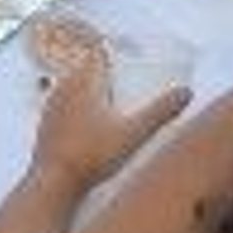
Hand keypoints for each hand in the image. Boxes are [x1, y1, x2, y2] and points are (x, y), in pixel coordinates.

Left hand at [30, 56, 189, 190]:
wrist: (55, 180)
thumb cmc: (94, 154)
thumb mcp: (134, 132)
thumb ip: (160, 111)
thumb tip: (186, 91)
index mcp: (85, 82)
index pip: (97, 54)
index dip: (112, 53)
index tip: (129, 56)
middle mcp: (64, 87)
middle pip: (84, 69)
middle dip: (103, 71)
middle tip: (123, 79)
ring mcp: (51, 105)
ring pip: (70, 86)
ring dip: (88, 88)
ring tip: (108, 100)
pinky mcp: (45, 123)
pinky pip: (61, 105)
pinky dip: (75, 106)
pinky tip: (87, 122)